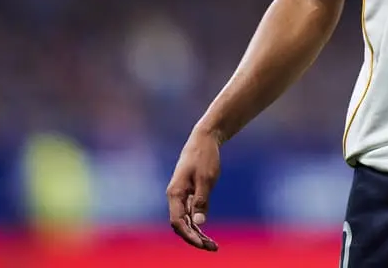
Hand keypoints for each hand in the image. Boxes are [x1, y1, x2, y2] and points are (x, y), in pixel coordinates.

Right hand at [166, 126, 221, 250]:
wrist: (204, 139)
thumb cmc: (204, 157)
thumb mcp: (206, 178)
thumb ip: (202, 201)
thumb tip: (199, 223)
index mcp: (175, 193)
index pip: (178, 222)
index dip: (189, 236)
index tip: (203, 245)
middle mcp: (175, 197)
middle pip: (181, 225)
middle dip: (194, 238)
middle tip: (212, 248)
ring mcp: (181, 196)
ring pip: (186, 221)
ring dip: (197, 234)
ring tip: (212, 245)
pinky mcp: (189, 193)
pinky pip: (190, 214)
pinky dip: (198, 224)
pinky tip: (207, 233)